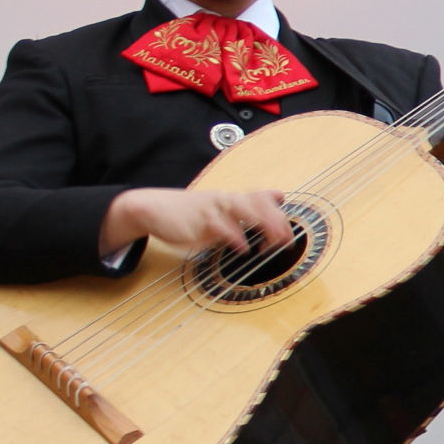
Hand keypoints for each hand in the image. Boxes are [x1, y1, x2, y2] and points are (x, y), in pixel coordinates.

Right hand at [99, 185, 291, 255]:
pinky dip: (234, 237)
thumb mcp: (222, 208)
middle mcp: (225, 200)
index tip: (289, 234)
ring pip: (242, 210)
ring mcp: (213, 209)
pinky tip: (242, 248)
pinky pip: (220, 227)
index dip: (278, 214)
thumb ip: (250, 206)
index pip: (262, 199)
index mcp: (232, 198)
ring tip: (274, 241)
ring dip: (261, 224)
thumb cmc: (191, 212)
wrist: (154, 208)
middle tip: (287, 239)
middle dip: (276, 220)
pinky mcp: (199, 222)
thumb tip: (279, 196)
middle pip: (257, 203)